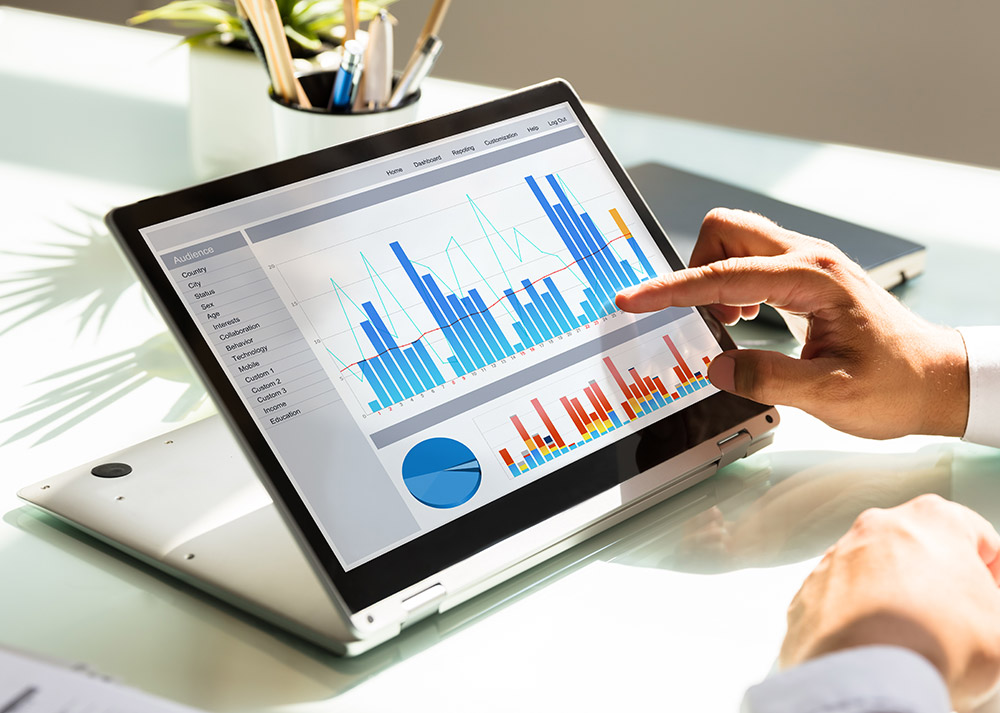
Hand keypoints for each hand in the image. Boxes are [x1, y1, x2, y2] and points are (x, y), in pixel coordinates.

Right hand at [615, 208, 968, 438]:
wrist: (937, 378)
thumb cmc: (896, 383)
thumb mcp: (831, 394)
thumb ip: (768, 379)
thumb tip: (716, 366)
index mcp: (813, 279)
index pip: (724, 275)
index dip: (672, 289)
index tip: (634, 299)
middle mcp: (809, 259)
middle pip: (726, 230)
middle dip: (694, 266)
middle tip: (693, 313)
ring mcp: (808, 264)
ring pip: (736, 241)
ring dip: (714, 276)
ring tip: (724, 323)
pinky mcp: (806, 278)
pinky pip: (751, 263)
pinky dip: (731, 285)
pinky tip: (743, 320)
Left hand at [780, 494, 999, 710]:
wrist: (868, 675)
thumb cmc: (937, 641)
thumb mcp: (997, 627)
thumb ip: (988, 607)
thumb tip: (973, 611)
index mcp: (932, 519)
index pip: (977, 534)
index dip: (991, 571)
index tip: (990, 594)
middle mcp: (878, 526)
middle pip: (920, 548)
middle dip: (937, 579)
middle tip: (953, 618)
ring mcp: (838, 555)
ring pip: (875, 570)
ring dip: (893, 595)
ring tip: (911, 638)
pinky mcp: (810, 588)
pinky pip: (841, 597)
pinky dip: (858, 616)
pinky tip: (875, 645)